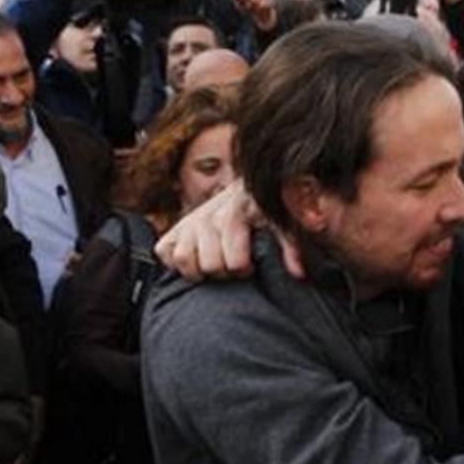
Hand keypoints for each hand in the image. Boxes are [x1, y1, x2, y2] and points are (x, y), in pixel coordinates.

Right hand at [154, 180, 304, 281]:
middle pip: (210, 265)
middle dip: (224, 272)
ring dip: (200, 269)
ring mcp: (187, 222)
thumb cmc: (263, 212)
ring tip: (216, 264)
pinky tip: (196, 259)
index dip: (243, 269)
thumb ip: (290, 247)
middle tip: (232, 265)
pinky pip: (165, 253)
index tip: (251, 266)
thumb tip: (298, 273)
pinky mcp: (173, 229)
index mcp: (234, 214)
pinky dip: (177, 261)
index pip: (234, 262)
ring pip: (184, 259)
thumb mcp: (281, 224)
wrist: (243, 190)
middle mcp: (207, 216)